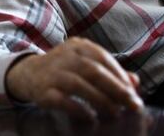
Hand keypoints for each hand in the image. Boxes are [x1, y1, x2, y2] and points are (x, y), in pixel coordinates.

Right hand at [5, 37, 143, 120]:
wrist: (29, 73)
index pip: (103, 58)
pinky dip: (79, 109)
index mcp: (78, 46)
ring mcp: (52, 73)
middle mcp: (64, 56)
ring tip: (115, 112)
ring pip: (78, 85)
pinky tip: (91, 117)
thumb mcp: (86, 63)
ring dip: (100, 100)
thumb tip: (135, 82)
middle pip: (93, 71)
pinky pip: (62, 100)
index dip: (120, 75)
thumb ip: (110, 71)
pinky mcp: (43, 90)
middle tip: (132, 105)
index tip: (133, 92)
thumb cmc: (65, 69)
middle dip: (116, 89)